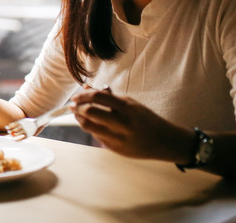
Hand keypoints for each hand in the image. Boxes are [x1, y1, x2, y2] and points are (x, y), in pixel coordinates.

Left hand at [71, 89, 185, 159]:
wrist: (163, 141)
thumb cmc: (144, 119)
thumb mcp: (130, 104)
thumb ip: (108, 96)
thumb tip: (86, 87)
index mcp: (127, 108)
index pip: (98, 97)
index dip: (83, 95)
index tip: (76, 96)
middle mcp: (122, 123)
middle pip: (90, 112)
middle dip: (77, 107)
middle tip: (73, 105)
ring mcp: (118, 137)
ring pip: (89, 126)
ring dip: (79, 118)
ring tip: (77, 114)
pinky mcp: (114, 148)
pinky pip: (96, 136)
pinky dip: (90, 128)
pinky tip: (90, 124)